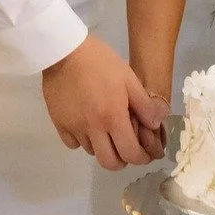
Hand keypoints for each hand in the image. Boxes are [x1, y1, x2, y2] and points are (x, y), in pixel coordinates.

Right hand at [42, 36, 168, 170]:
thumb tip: (155, 125)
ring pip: (92, 152)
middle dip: (122, 159)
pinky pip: (73, 143)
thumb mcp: (128, 77)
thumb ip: (143, 104)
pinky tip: (86, 125)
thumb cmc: (100, 61)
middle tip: (125, 146)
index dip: (141, 158)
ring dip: (103, 147)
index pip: (130, 153)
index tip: (145, 154)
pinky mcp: (59, 124)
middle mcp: (93, 128)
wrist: (64, 51)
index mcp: (112, 117)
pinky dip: (82, 140)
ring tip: (106, 130)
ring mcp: (74, 128)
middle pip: (109, 163)